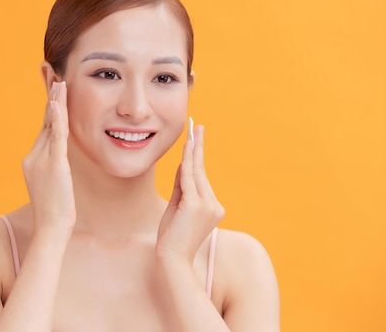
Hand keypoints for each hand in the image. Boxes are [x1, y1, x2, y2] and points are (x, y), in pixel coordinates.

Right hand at [21, 81, 75, 233]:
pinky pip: (55, 137)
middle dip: (52, 101)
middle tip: (58, 80)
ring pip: (49, 126)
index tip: (56, 94)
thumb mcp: (51, 185)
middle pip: (45, 123)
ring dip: (55, 103)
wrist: (50, 228)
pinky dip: (56, 119)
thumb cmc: (54, 211)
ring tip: (61, 84)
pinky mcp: (54, 165)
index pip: (44, 130)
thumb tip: (58, 161)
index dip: (51, 112)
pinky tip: (57, 103)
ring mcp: (41, 160)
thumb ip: (52, 168)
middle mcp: (32, 157)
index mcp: (32, 160)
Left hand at [156, 123, 224, 261]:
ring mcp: (208, 205)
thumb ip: (181, 187)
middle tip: (197, 126)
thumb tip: (182, 165)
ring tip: (193, 131)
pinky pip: (188, 179)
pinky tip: (187, 148)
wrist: (171, 258)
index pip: (200, 178)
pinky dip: (186, 162)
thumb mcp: (177, 207)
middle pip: (200, 172)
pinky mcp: (196, 205)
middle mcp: (214, 205)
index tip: (197, 139)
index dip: (197, 157)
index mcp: (212, 208)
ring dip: (192, 151)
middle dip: (197, 148)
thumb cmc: (171, 237)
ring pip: (195, 173)